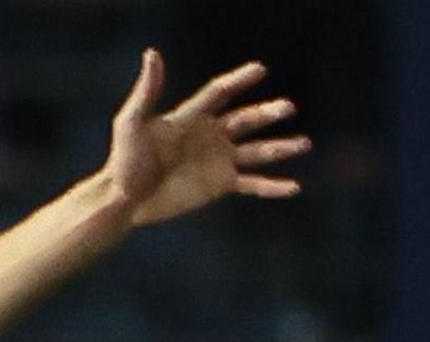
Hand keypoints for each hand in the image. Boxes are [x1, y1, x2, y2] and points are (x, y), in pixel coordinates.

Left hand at [101, 51, 306, 229]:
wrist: (124, 199)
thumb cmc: (124, 160)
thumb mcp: (132, 122)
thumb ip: (147, 90)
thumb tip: (152, 53)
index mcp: (192, 118)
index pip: (220, 94)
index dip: (239, 81)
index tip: (259, 70)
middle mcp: (211, 136)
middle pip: (246, 119)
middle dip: (267, 113)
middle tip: (288, 107)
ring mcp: (218, 160)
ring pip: (257, 151)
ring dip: (281, 147)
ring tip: (305, 143)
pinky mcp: (220, 185)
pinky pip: (253, 184)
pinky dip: (273, 186)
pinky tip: (294, 187)